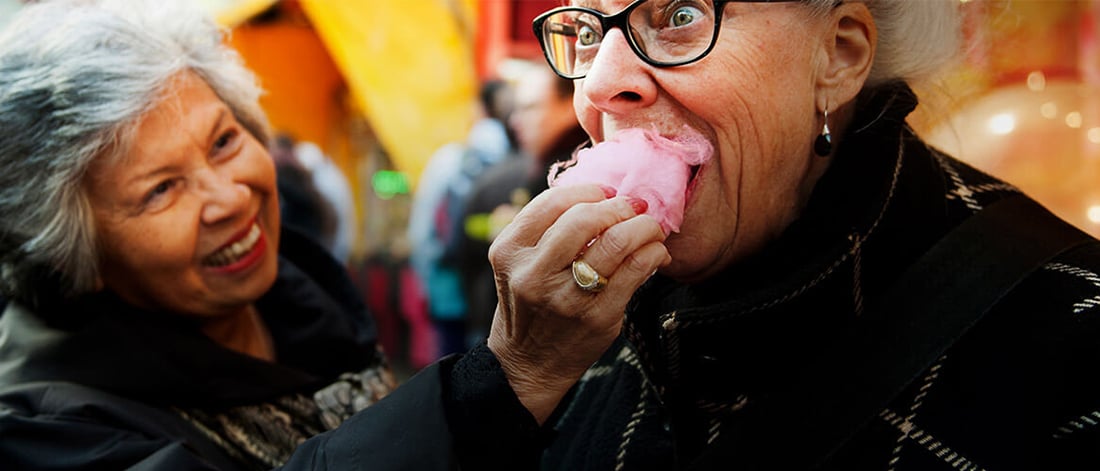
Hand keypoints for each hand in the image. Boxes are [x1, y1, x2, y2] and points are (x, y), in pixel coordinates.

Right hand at [486, 184, 670, 422]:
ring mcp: (566, 298)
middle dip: (619, 206)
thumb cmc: (530, 303)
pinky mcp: (597, 317)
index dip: (588, 190)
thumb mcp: (519, 263)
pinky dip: (653, 253)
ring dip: (643, 226)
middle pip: (585, 219)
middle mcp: (533, 273)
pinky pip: (636, 270)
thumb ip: (546, 230)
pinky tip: (655, 252)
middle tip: (635, 207)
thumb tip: (603, 195)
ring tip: (650, 228)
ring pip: (616, 242)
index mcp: (510, 251)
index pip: (552, 203)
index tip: (607, 192)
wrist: (528, 362)